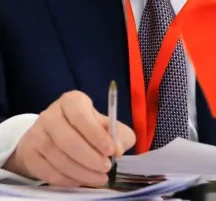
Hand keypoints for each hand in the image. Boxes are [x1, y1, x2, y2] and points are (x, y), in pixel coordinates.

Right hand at [4, 90, 134, 186]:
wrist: (51, 138)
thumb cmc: (84, 128)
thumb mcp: (103, 124)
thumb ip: (118, 133)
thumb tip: (119, 149)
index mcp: (72, 101)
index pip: (82, 117)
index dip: (96, 135)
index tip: (111, 151)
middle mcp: (50, 114)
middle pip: (69, 140)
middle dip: (90, 158)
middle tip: (106, 168)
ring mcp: (36, 134)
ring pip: (59, 158)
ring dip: (82, 172)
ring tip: (99, 178)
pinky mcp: (29, 154)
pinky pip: (49, 171)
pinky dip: (68, 180)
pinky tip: (81, 181)